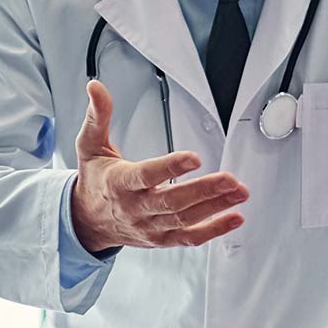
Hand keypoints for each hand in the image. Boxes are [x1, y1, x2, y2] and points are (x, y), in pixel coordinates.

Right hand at [69, 79, 248, 251]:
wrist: (88, 222)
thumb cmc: (95, 181)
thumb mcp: (90, 146)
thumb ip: (97, 116)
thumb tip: (96, 88)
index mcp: (119, 183)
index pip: (147, 175)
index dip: (171, 167)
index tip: (194, 158)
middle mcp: (135, 208)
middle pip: (173, 201)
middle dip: (204, 190)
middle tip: (230, 179)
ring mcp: (150, 226)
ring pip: (185, 219)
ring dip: (216, 207)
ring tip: (239, 192)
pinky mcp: (161, 239)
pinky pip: (189, 238)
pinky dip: (214, 230)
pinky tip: (234, 218)